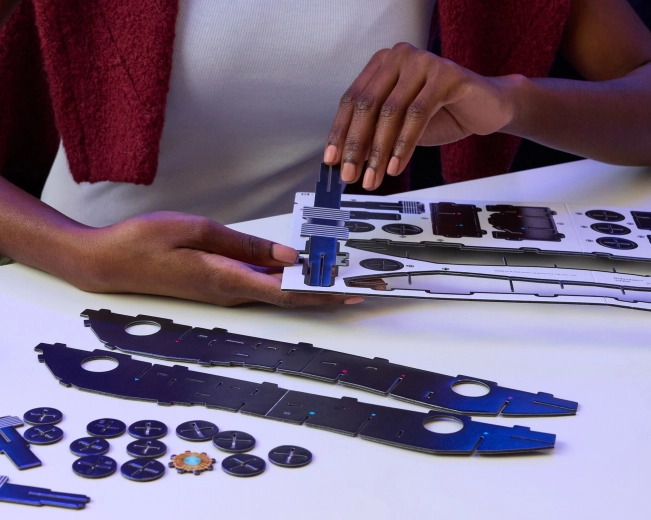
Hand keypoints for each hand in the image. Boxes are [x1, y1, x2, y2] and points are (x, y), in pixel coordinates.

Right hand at [67, 211, 361, 306]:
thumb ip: (245, 246)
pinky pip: (258, 283)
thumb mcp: (198, 231)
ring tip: (337, 273)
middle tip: (358, 283)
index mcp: (229, 280)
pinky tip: (294, 268)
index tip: (354, 292)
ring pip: (275, 290)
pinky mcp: (215, 283)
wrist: (107, 261)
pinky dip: (283, 278)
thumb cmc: (147, 241)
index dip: (323, 294)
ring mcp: (223, 289)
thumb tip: (288, 258)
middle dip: (324, 291)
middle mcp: (231, 291)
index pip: (288, 292)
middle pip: (287, 295)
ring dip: (307, 284)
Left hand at [323, 42, 518, 189]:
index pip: (352, 100)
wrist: (487, 107)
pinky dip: (404, 144)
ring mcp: (423, 62)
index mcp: (381, 65)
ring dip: (379, 151)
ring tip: (373, 178)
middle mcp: (399, 57)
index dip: (340, 132)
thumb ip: (375, 136)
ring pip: (390, 112)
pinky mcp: (447, 75)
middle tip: (350, 175)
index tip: (332, 160)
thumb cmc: (440, 114)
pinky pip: (417, 114)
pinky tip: (397, 166)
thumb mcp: (399, 126)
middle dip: (356, 145)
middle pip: (367, 105)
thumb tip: (347, 163)